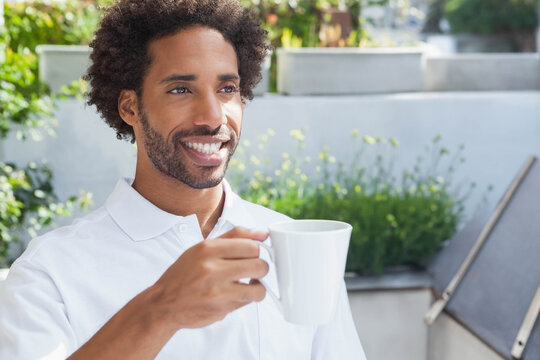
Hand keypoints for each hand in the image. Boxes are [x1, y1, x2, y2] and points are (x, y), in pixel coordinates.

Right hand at [148, 227, 268, 330]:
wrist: (164, 303)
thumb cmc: (184, 274)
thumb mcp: (203, 248)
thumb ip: (234, 237)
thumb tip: (263, 235)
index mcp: (208, 249)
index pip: (251, 245)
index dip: (256, 250)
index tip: (253, 254)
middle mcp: (212, 269)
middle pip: (259, 265)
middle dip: (260, 267)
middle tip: (252, 269)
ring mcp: (217, 291)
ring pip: (259, 288)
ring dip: (258, 286)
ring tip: (249, 283)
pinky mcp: (221, 309)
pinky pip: (248, 302)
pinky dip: (247, 298)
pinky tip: (237, 293)